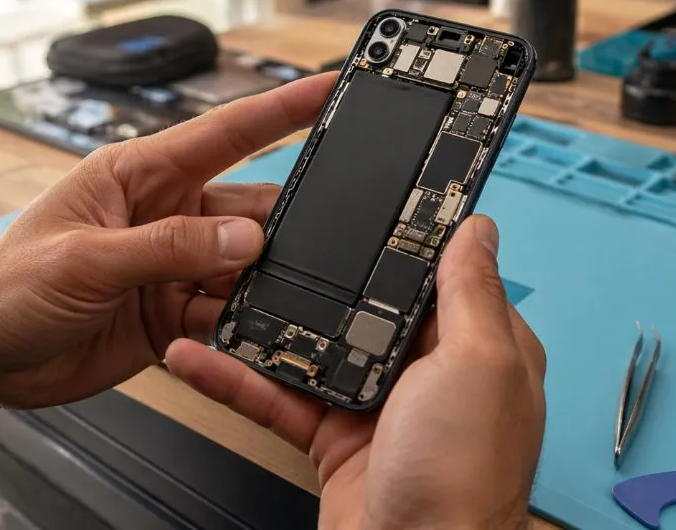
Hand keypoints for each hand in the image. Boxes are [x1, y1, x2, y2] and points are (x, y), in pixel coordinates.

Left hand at [0, 72, 336, 440]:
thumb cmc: (5, 288)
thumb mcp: (84, 259)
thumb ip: (168, 247)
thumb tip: (243, 238)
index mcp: (138, 175)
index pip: (224, 133)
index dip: (281, 108)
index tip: (329, 88)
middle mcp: (164, 214)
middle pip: (249, 206)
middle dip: (284, 222)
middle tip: (320, 237)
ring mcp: (173, 265)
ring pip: (245, 264)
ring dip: (261, 281)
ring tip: (269, 296)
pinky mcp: (175, 312)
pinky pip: (228, 312)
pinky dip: (241, 323)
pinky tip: (240, 331)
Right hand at [165, 216, 546, 529]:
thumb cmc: (464, 477)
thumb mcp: (478, 364)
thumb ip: (472, 293)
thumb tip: (479, 228)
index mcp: (476, 346)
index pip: (436, 272)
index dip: (402, 238)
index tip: (360, 199)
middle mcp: (429, 371)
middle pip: (364, 303)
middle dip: (317, 274)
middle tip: (267, 236)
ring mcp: (378, 404)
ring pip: (312, 345)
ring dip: (262, 322)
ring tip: (217, 286)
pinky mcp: (332, 438)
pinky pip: (277, 396)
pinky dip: (234, 378)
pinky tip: (197, 354)